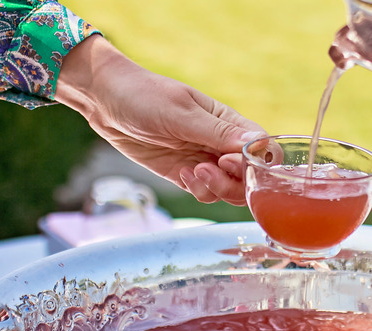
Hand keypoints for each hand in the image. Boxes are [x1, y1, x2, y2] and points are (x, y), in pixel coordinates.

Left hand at [55, 35, 264, 205]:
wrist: (107, 102)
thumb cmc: (145, 95)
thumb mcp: (181, 113)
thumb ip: (217, 132)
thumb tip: (254, 144)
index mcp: (230, 123)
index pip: (264, 149)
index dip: (254, 164)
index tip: (227, 161)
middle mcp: (222, 145)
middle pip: (250, 178)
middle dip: (233, 183)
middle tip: (206, 170)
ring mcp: (206, 161)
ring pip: (231, 191)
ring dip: (215, 189)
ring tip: (191, 172)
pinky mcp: (187, 175)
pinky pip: (207, 194)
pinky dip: (198, 190)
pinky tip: (180, 173)